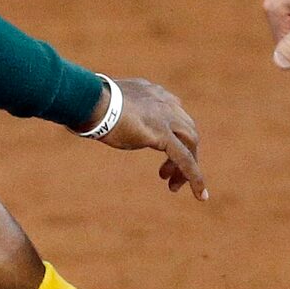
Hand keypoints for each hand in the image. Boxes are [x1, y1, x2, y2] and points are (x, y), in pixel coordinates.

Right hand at [101, 77, 206, 199]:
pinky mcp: (164, 135)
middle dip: (183, 153)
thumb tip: (95, 118)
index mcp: (153, 93)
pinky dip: (195, 178)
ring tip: (171, 185)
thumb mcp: (107, 105)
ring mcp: (167, 118)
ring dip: (186, 167)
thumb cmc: (89, 103)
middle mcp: (165, 102)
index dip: (173, 134)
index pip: (174, 114)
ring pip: (190, 145)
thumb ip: (113, 110)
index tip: (164, 150)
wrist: (90, 101)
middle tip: (164, 174)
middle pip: (187, 130)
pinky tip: (200, 195)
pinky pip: (186, 160)